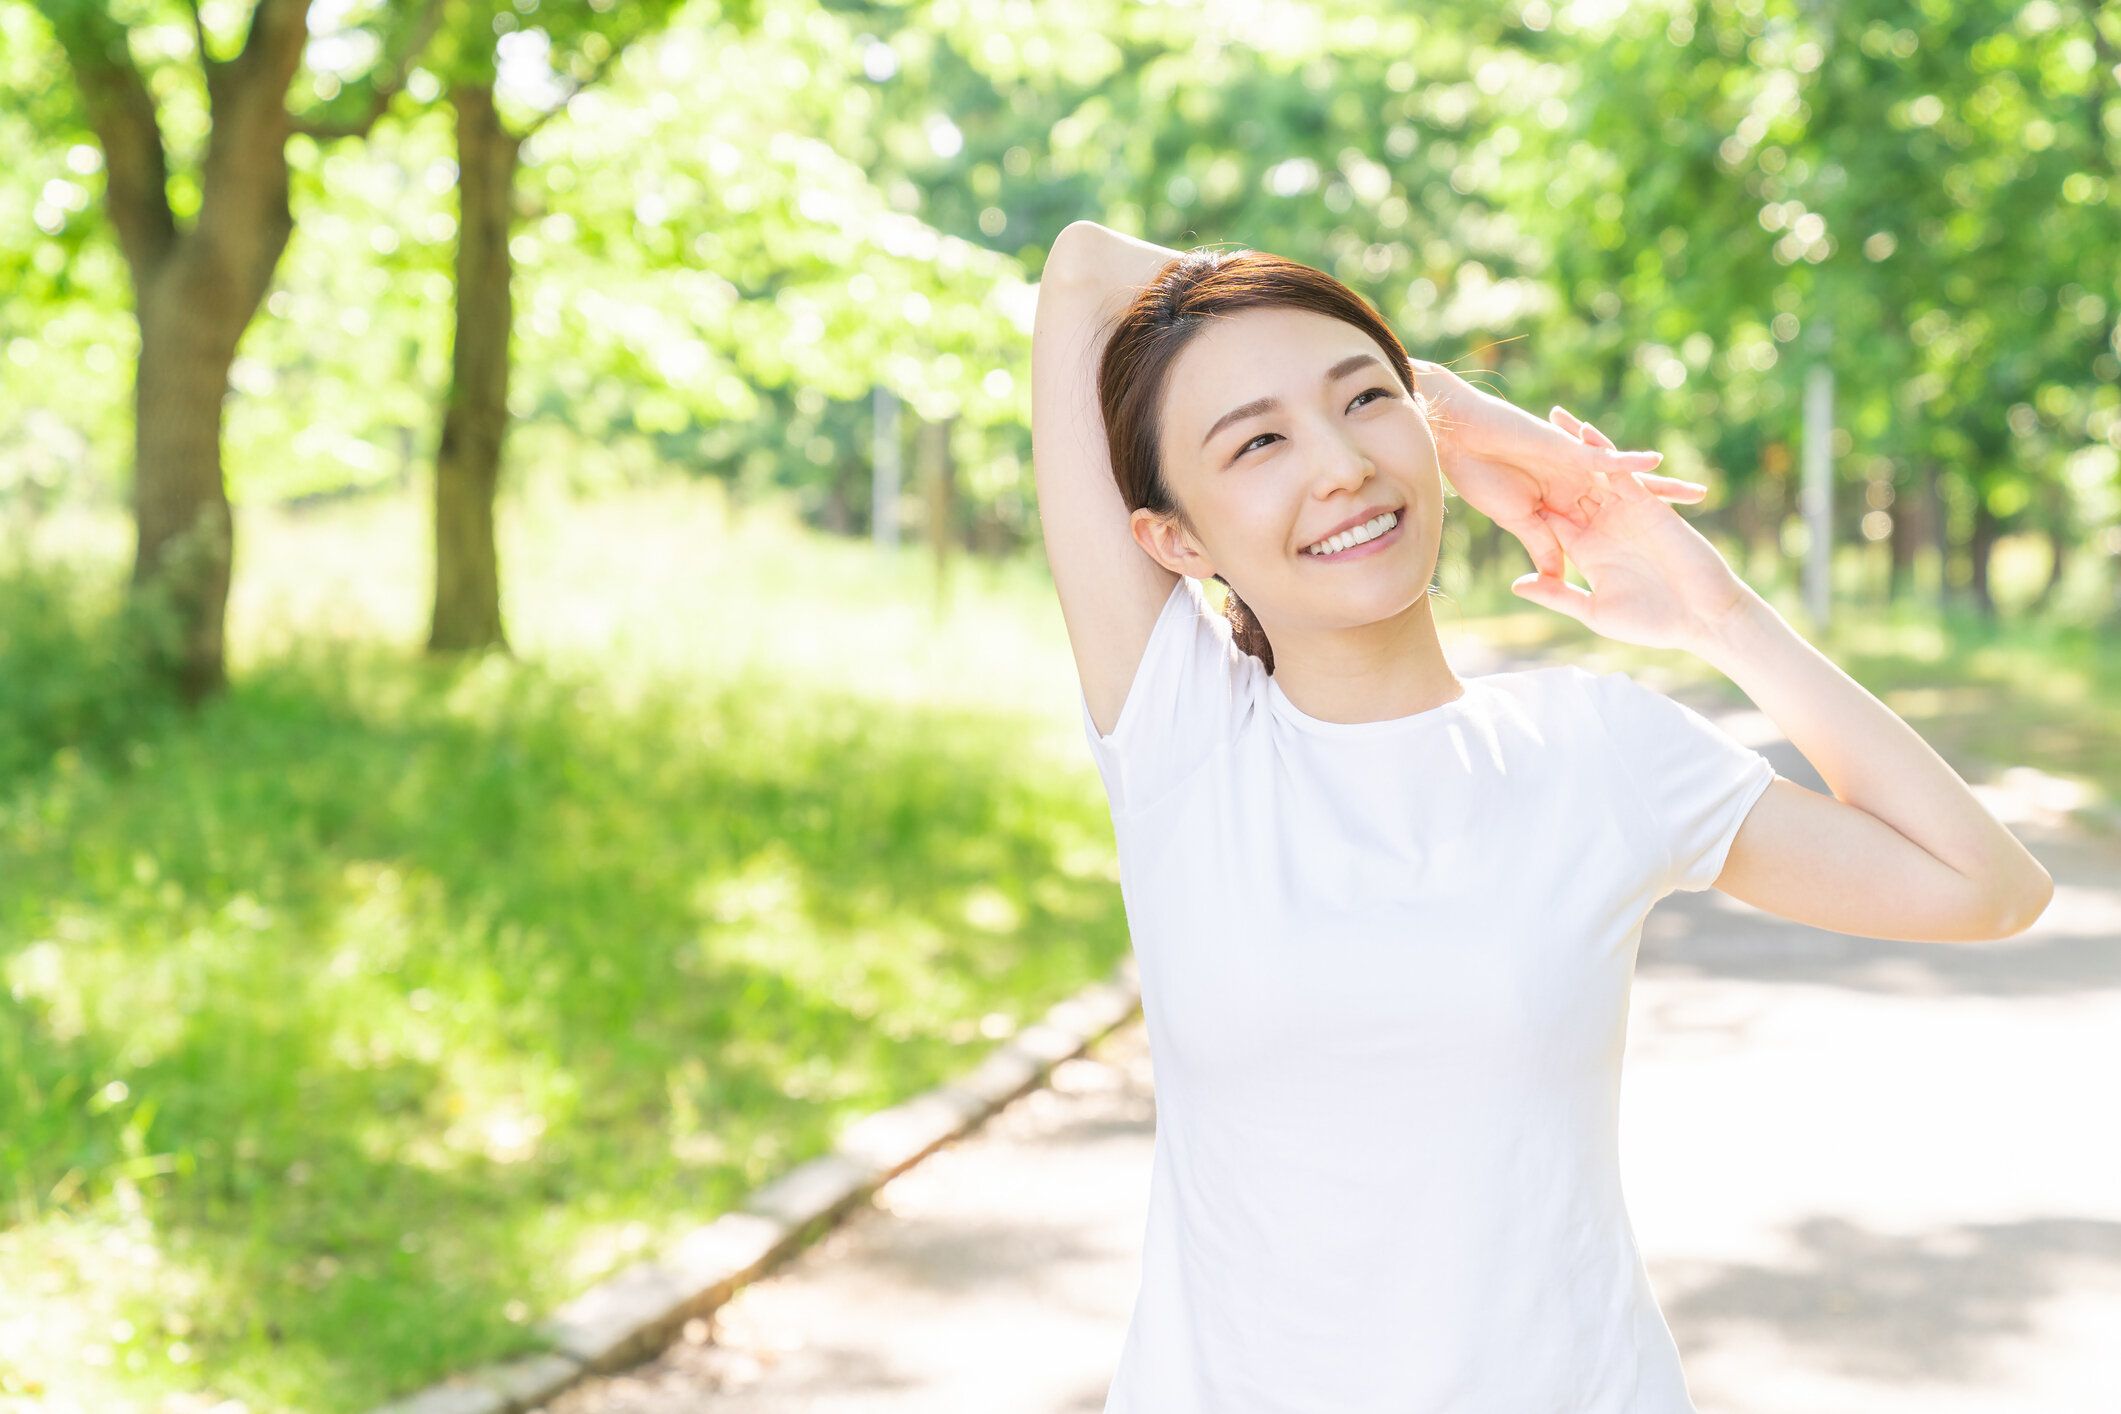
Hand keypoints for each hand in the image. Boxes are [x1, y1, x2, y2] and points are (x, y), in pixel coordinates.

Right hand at [1415, 362, 1707, 580]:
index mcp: (1563, 509)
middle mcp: (1577, 488)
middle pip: (1628, 505)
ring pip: (1628, 480)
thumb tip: (1556, 581)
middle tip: (1692, 538)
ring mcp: (1577, 468)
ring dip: (1662, 487)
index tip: (1655, 568)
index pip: (1604, 531)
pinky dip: (1627, 463)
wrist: (1460, 440)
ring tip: (1698, 494)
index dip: (1629, 546)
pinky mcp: (1568, 450)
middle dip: (1660, 518)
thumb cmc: (1480, 479)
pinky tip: (1656, 467)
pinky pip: (1604, 457)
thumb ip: (1543, 548)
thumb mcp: (1519, 522)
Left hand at [1505, 407, 1754, 652]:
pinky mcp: (1648, 506)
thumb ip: (1557, 595)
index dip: (1523, 497)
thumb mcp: (1595, 610)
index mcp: (1585, 550)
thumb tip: (1516, 584)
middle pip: (1566, 486)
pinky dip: (1607, 454)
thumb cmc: (1652, 624)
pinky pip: (1623, 473)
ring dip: (1576, 445)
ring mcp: (1625, 514)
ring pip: (1593, 472)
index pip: (1549, 519)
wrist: (1702, 617)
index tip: (1495, 476)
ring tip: (1552, 417)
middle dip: (1545, 461)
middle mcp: (1602, 526)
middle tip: (1517, 432)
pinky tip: (1586, 434)